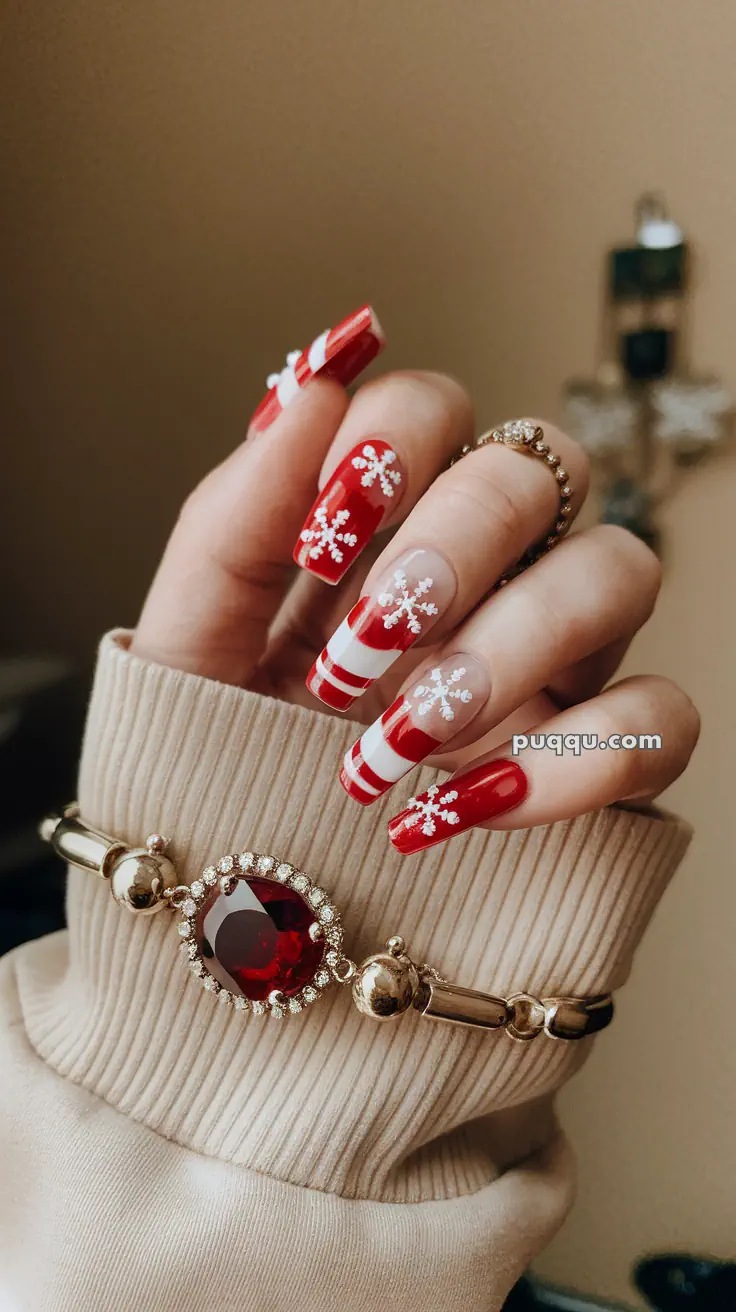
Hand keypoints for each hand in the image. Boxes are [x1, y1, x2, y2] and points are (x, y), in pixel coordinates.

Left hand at [132, 306, 698, 852]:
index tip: (325, 535)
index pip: (432, 408)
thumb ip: (233, 516)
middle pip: (536, 467)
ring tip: (406, 738)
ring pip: (620, 570)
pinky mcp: (604, 752)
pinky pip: (660, 716)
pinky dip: (578, 759)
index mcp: (384, 525)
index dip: (395, 442)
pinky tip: (469, 806)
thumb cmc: (218, 755)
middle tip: (361, 650)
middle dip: (452, 548)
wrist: (251, 900)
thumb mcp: (189, 642)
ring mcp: (557, 657)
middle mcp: (484, 570)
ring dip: (513, 647)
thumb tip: (313, 383)